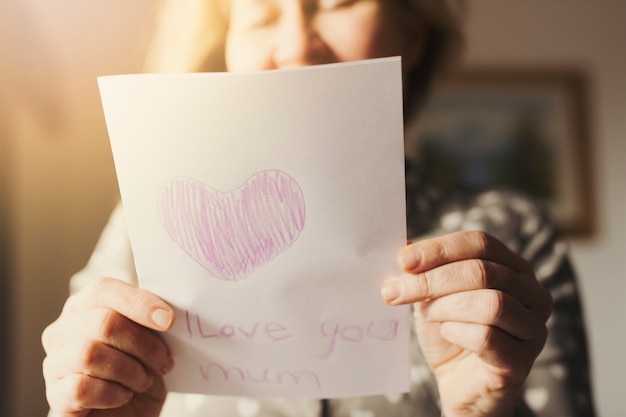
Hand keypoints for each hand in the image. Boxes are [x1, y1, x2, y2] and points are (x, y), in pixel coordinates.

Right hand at [42, 277, 175, 416]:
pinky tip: (124, 395)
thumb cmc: (140, 369)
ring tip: (144, 380)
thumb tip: (166, 314)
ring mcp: (54, 363)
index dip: (138, 303)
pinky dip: (113, 393)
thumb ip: (151, 319)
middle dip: (143, 344)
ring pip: (90, 354)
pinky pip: (82, 387)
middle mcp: (63, 330)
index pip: (103, 289)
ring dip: (130, 370)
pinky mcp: (56, 395)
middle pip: (103, 322)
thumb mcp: (152, 340)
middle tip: (163, 361)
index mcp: (85, 306)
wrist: (130, 412)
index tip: (169, 320)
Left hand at [382, 231, 551, 416]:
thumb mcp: (432, 293)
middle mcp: (532, 293)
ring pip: (491, 303)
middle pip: (483, 271)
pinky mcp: (522, 361)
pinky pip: (488, 337)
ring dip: (446, 307)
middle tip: (395, 291)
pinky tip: (446, 334)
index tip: (403, 260)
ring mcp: (533, 328)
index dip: (440, 249)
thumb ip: (423, 268)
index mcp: (513, 267)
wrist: (458, 384)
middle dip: (432, 280)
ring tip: (427, 315)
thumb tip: (402, 243)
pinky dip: (457, 333)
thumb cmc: (449, 332)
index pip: (480, 243)